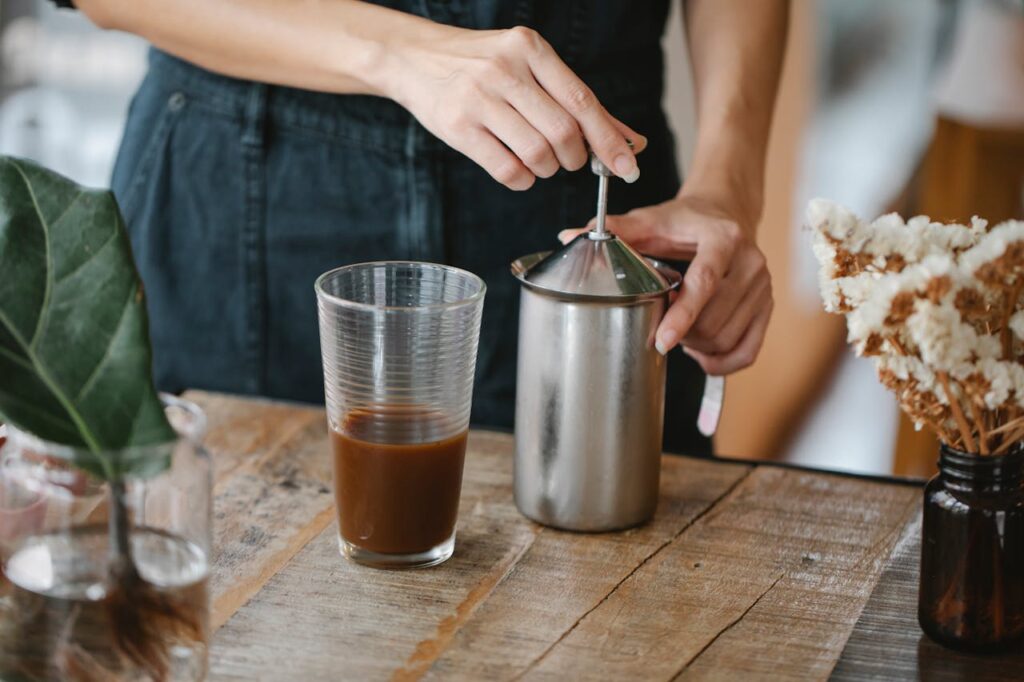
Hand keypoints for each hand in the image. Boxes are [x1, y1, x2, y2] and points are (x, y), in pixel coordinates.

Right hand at [384, 25, 645, 190]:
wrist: (414, 58)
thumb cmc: (481, 66)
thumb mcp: (529, 67)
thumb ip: (577, 101)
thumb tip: (630, 140)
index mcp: (530, 49)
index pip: (581, 101)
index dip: (609, 140)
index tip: (628, 167)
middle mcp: (506, 69)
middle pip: (563, 131)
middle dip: (574, 158)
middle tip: (567, 160)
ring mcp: (479, 97)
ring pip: (537, 153)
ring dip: (547, 170)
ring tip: (539, 162)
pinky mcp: (458, 126)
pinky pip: (506, 168)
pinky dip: (522, 180)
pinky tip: (520, 172)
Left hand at [559, 195, 772, 374]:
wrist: (727, 212)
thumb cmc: (684, 220)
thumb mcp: (651, 221)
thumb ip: (616, 230)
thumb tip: (570, 236)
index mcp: (724, 238)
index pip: (705, 283)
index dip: (683, 316)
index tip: (662, 341)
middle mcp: (751, 262)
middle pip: (714, 320)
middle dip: (682, 333)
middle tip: (661, 328)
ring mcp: (763, 287)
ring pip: (727, 339)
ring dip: (698, 347)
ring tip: (679, 333)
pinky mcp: (768, 306)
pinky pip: (747, 351)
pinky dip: (722, 362)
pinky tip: (700, 355)